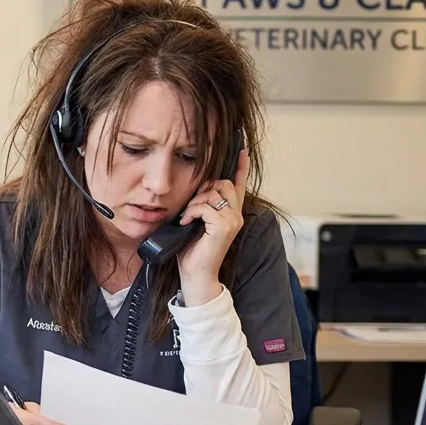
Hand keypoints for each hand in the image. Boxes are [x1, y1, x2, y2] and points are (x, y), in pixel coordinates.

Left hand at [175, 149, 248, 306]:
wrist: (196, 274)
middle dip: (203, 189)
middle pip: (223, 183)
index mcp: (231, 213)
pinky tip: (185, 222)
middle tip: (190, 207)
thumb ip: (201, 206)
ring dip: (194, 202)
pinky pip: (205, 206)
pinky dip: (191, 212)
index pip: (239, 185)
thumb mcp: (196, 223)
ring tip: (186, 217)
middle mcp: (236, 215)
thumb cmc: (192, 251)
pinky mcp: (225, 226)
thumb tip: (196, 190)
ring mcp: (233, 220)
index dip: (240, 167)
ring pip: (213, 193)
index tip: (240, 149)